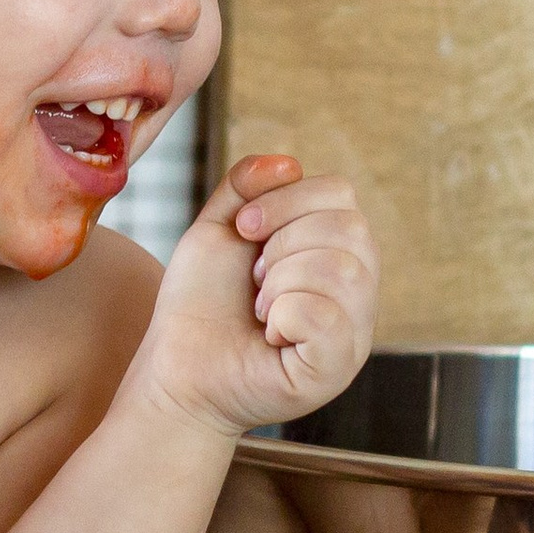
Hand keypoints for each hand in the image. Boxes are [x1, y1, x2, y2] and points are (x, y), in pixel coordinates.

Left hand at [138, 155, 378, 436]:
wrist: (176, 369)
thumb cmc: (200, 305)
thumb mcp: (218, 230)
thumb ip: (247, 187)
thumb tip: (288, 163)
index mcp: (336, 251)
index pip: (341, 194)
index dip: (287, 200)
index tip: (244, 230)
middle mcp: (357, 290)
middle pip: (349, 227)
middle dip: (281, 245)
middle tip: (253, 281)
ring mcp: (354, 331)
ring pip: (343, 270)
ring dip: (279, 283)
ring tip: (261, 309)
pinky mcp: (337, 368)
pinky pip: (328, 317)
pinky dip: (285, 317)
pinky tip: (271, 335)